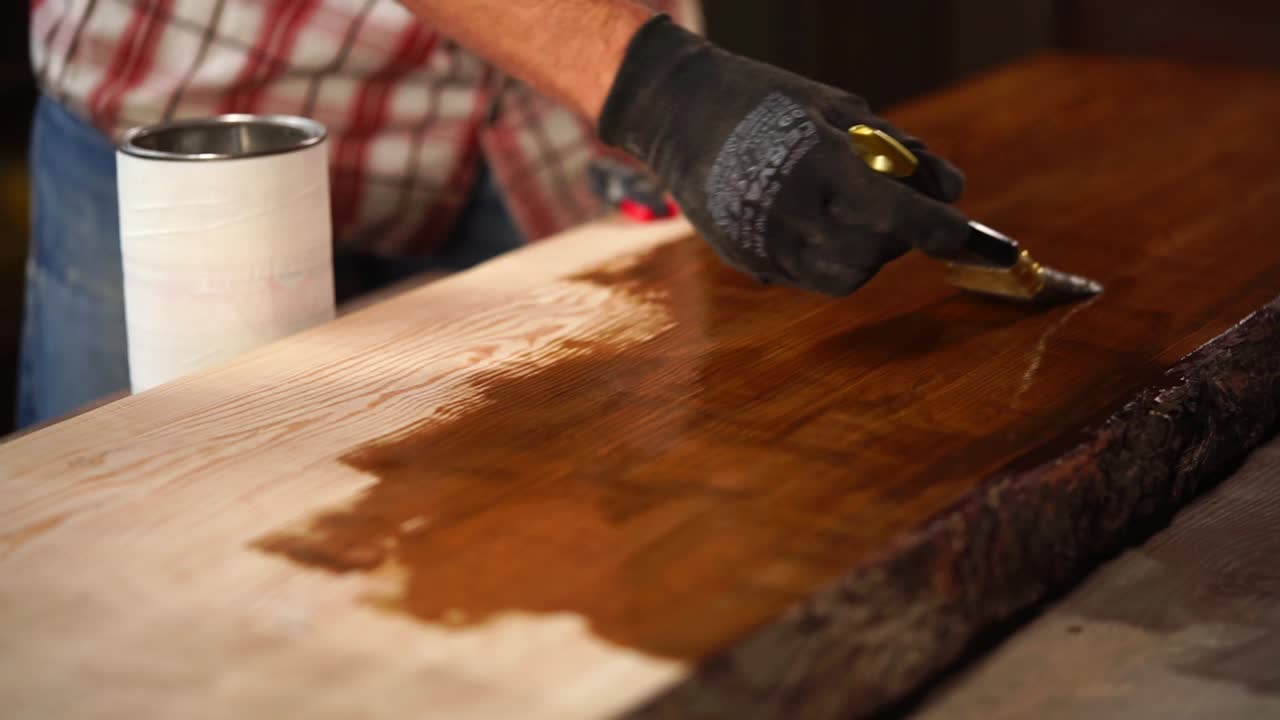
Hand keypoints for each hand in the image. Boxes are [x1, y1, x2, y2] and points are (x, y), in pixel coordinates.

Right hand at [598, 15, 969, 295]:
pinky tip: (816, 218)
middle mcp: (790, 212)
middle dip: (901, 232)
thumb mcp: (837, 108)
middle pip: (879, 252)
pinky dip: (833, 254)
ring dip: (869, 250)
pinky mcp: (748, 261)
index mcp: (816, 163)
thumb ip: (897, 150)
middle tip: (890, 199)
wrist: (677, 113)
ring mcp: (765, 243)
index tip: (980, 242)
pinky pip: (811, 276)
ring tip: (850, 209)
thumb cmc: (766, 100)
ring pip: (848, 276)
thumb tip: (954, 193)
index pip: (898, 214)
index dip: (945, 232)